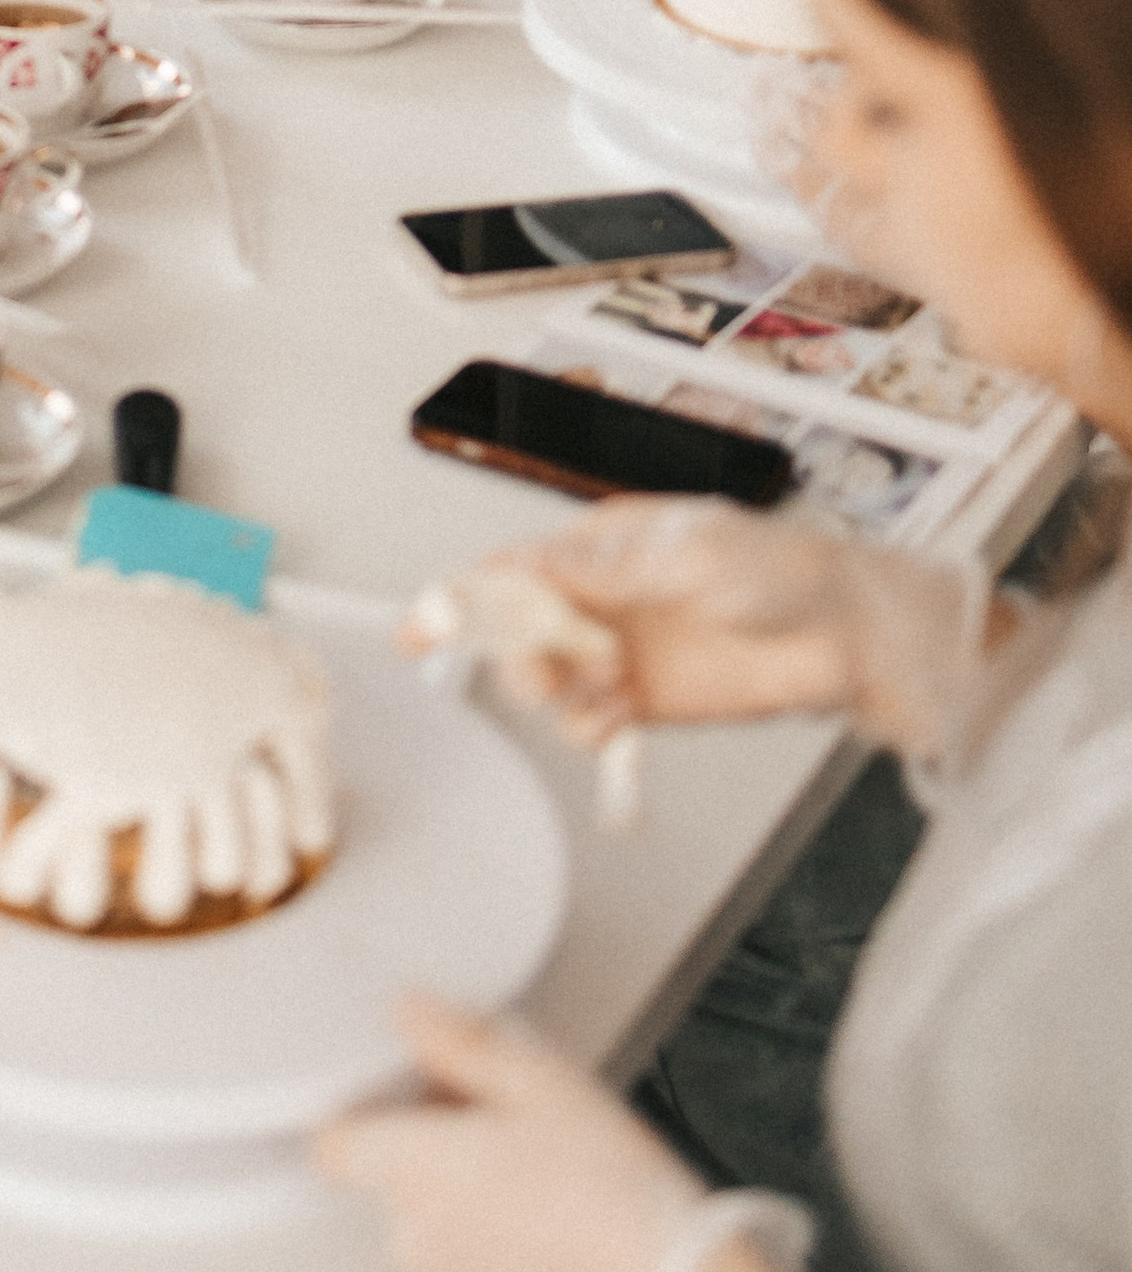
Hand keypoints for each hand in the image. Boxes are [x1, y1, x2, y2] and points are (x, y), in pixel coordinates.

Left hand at [317, 996, 714, 1271]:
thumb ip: (457, 1040)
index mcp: (410, 1173)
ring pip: (434, 1235)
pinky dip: (499, 1262)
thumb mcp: (541, 1080)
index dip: (370, 1111)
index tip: (416, 1096)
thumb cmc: (616, 1195)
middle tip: (510, 1130)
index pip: (333, 1140)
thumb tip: (410, 1013)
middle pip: (393, 1181)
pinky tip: (558, 1240)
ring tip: (547, 1187)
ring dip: (468, 1208)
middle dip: (436, 1151)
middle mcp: (413, 1244)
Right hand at [461, 493, 983, 758]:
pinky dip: (589, 727)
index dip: (461, 596)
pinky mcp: (646, 701)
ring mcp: (623, 650)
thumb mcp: (686, 554)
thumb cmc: (783, 571)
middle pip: (518, 628)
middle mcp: (604, 597)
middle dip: (515, 653)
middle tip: (543, 671)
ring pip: (548, 680)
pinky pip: (589, 721)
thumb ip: (601, 570)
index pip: (513, 569)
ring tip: (596, 691)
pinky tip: (616, 718)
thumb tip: (528, 568)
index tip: (421, 625)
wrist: (851, 638)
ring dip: (554, 693)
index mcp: (603, 543)